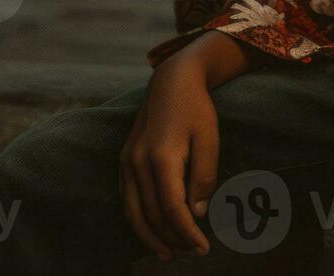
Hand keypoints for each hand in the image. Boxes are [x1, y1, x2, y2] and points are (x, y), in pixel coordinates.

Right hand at [119, 33, 250, 259]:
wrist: (171, 81)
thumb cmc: (196, 108)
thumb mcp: (209, 139)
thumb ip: (203, 176)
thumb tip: (196, 214)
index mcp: (161, 157)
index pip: (172, 208)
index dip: (187, 232)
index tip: (203, 248)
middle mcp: (137, 162)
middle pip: (151, 214)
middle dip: (171, 238)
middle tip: (193, 252)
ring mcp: (126, 162)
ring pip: (133, 212)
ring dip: (151, 236)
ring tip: (170, 252)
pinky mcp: (123, 161)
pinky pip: (128, 199)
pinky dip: (139, 220)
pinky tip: (154, 230)